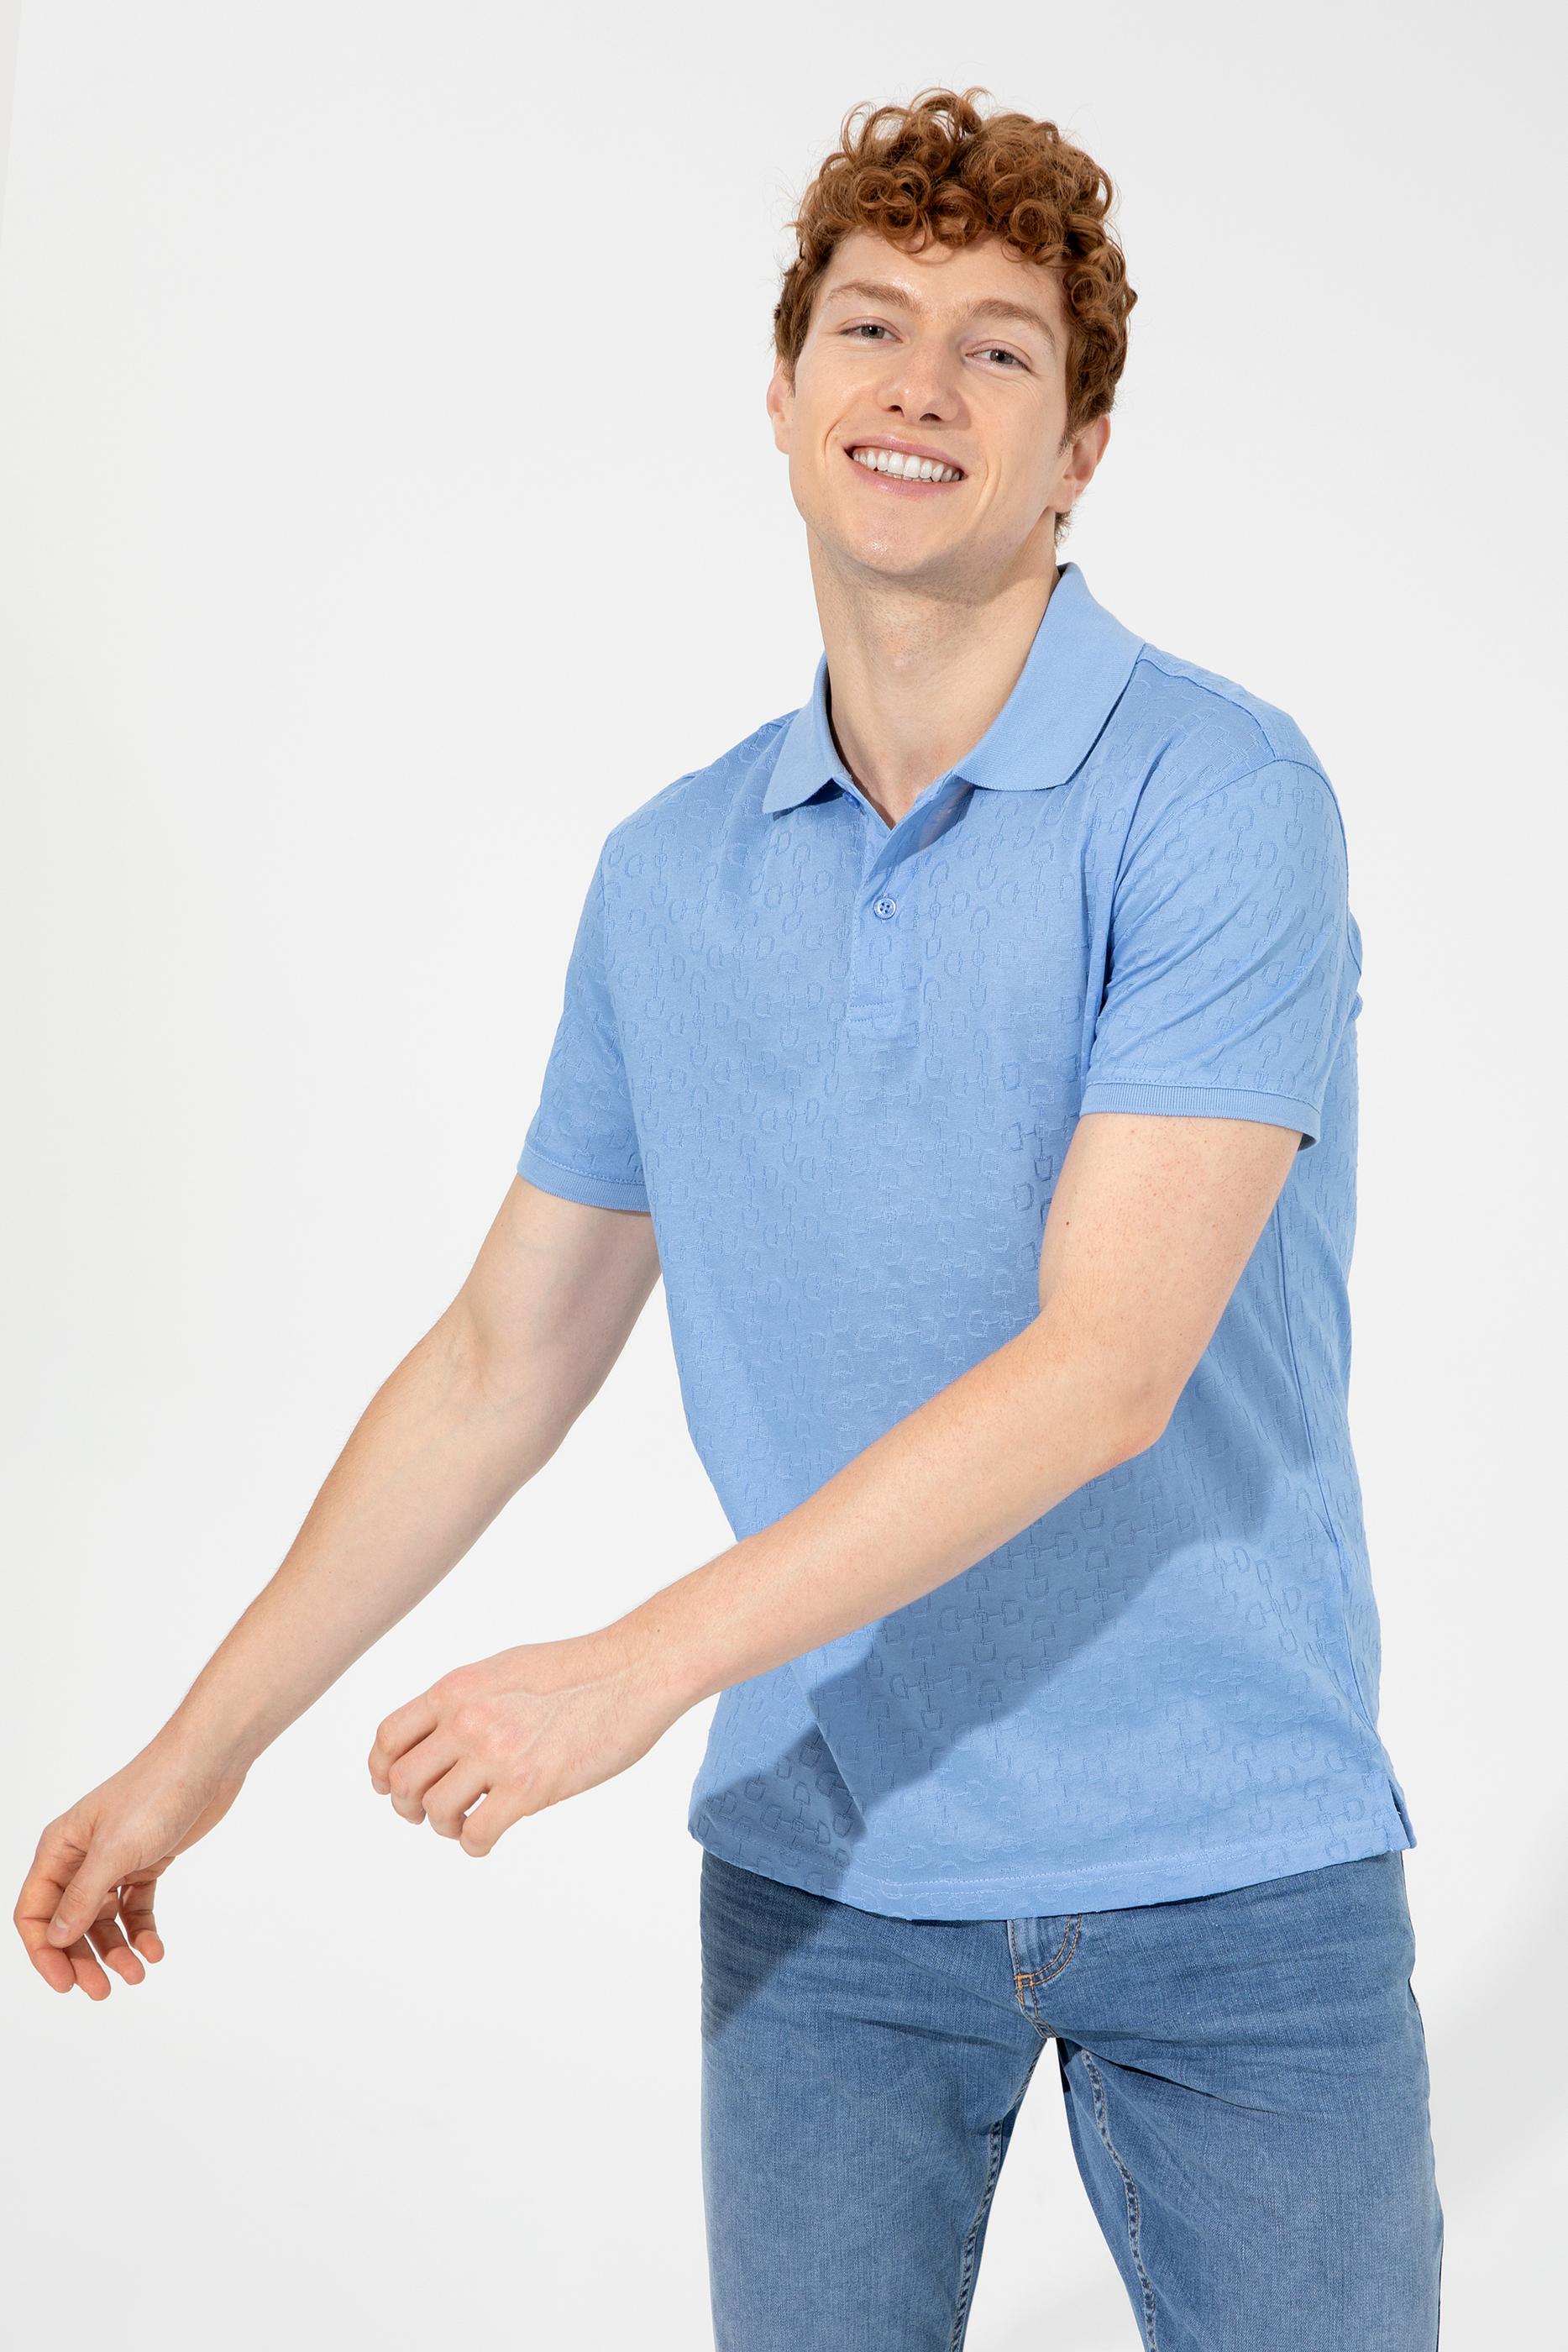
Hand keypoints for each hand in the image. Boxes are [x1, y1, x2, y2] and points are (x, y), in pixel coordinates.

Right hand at [15, 1742, 247, 1997]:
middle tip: (103, 1991)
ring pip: (104, 1920)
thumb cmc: (156, 1793)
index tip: (66, 1984)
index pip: (35, 1912)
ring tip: (136, 1975)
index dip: (45, 1952)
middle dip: (82, 1959)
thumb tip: (56, 1939)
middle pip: (69, 1923)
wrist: (208, 1762)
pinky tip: (154, 1951)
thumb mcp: (115, 1851)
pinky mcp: (147, 1862)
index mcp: (59, 1849)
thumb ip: (84, 1897)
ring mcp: (114, 1861)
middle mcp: (81, 1857)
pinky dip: (142, 1931)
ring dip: (115, 1950)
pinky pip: (135, 1908)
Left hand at [367, 1626, 682, 1857]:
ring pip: (433, 1811)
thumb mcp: (506, 1669)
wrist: (633, 1671)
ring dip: (444, 1826)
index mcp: (457, 1688)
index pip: (388, 1737)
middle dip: (409, 1805)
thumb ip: (468, 1701)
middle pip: (401, 1780)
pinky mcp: (528, 1786)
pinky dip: (474, 1845)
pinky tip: (489, 1837)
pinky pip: (475, 1834)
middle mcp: (467, 1719)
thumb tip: (445, 1734)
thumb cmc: (580, 1669)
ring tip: (468, 1821)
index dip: (382, 1770)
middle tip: (431, 1813)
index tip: (392, 1786)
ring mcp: (495, 1753)